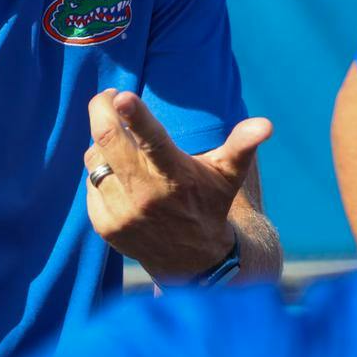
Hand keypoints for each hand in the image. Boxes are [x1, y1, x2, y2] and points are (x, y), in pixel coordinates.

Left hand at [83, 90, 272, 275]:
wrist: (192, 260)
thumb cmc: (210, 203)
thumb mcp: (228, 175)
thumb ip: (242, 145)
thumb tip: (266, 124)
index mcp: (176, 176)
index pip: (152, 141)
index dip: (134, 116)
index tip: (120, 96)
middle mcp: (146, 195)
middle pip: (108, 140)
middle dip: (100, 110)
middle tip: (106, 97)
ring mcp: (122, 212)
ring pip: (94, 158)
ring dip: (102, 142)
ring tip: (122, 144)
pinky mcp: (105, 225)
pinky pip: (90, 180)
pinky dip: (100, 170)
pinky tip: (120, 176)